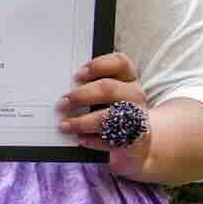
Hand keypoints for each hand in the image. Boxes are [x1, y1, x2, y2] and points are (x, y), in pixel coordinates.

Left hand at [58, 52, 151, 177]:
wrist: (138, 139)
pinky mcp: (133, 138)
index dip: (98, 65)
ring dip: (82, 121)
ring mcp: (136, 116)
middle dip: (82, 95)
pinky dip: (93, 140)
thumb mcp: (110, 93)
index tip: (78, 74)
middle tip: (63, 102)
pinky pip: (111, 139)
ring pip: (108, 116)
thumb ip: (92, 87)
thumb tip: (65, 89)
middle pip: (108, 88)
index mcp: (129, 78)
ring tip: (65, 125)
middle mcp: (134, 95)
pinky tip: (80, 139)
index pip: (120, 62)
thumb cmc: (116, 110)